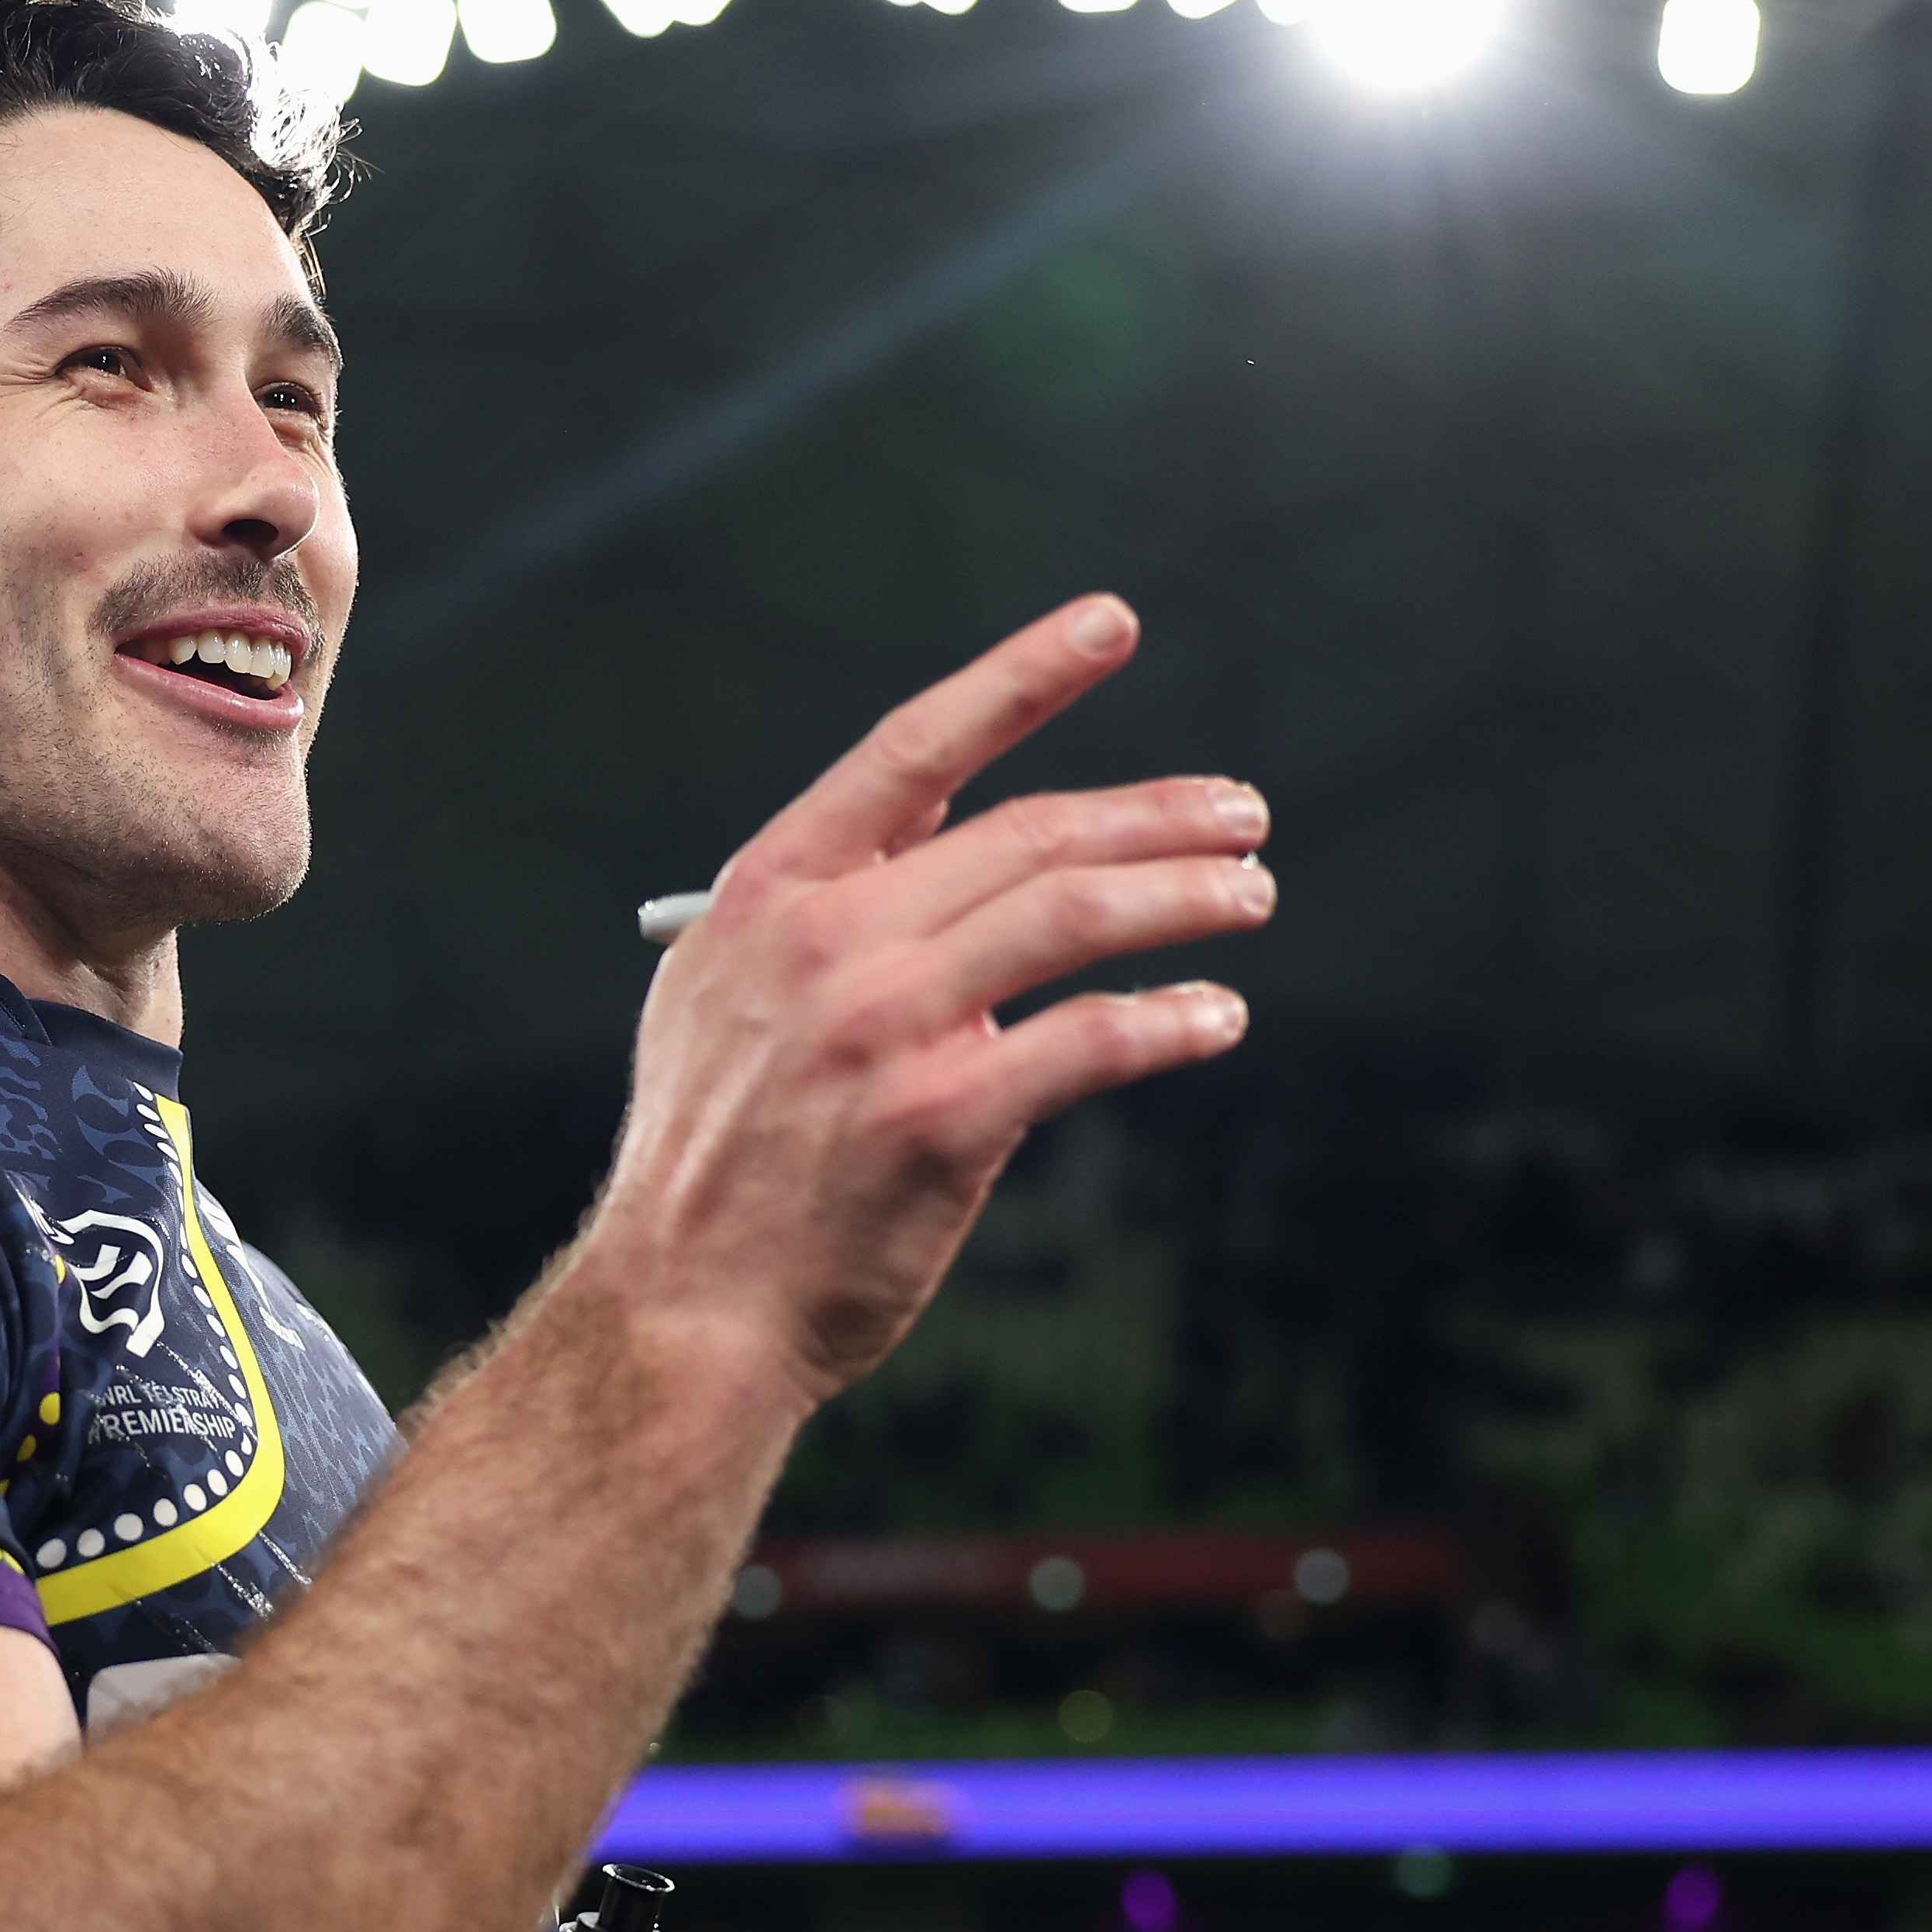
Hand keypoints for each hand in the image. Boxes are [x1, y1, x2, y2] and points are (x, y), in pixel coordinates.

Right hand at [597, 596, 1266, 1408]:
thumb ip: (819, 915)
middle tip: (1242, 817)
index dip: (1020, 677)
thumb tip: (942, 846)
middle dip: (1157, 813)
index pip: (912, 751)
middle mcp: (825, 942)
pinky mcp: (939, 1122)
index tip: (1110, 623)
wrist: (683, 1307)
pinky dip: (1171, 1020)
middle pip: (1028, 835)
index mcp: (770, 894)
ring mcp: (881, 1030)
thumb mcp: (723, 1000)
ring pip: (1070, 915)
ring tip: (1248, 894)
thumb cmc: (717, 1160)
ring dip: (1184, 895)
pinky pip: (1089, 1042)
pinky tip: (1215, 1016)